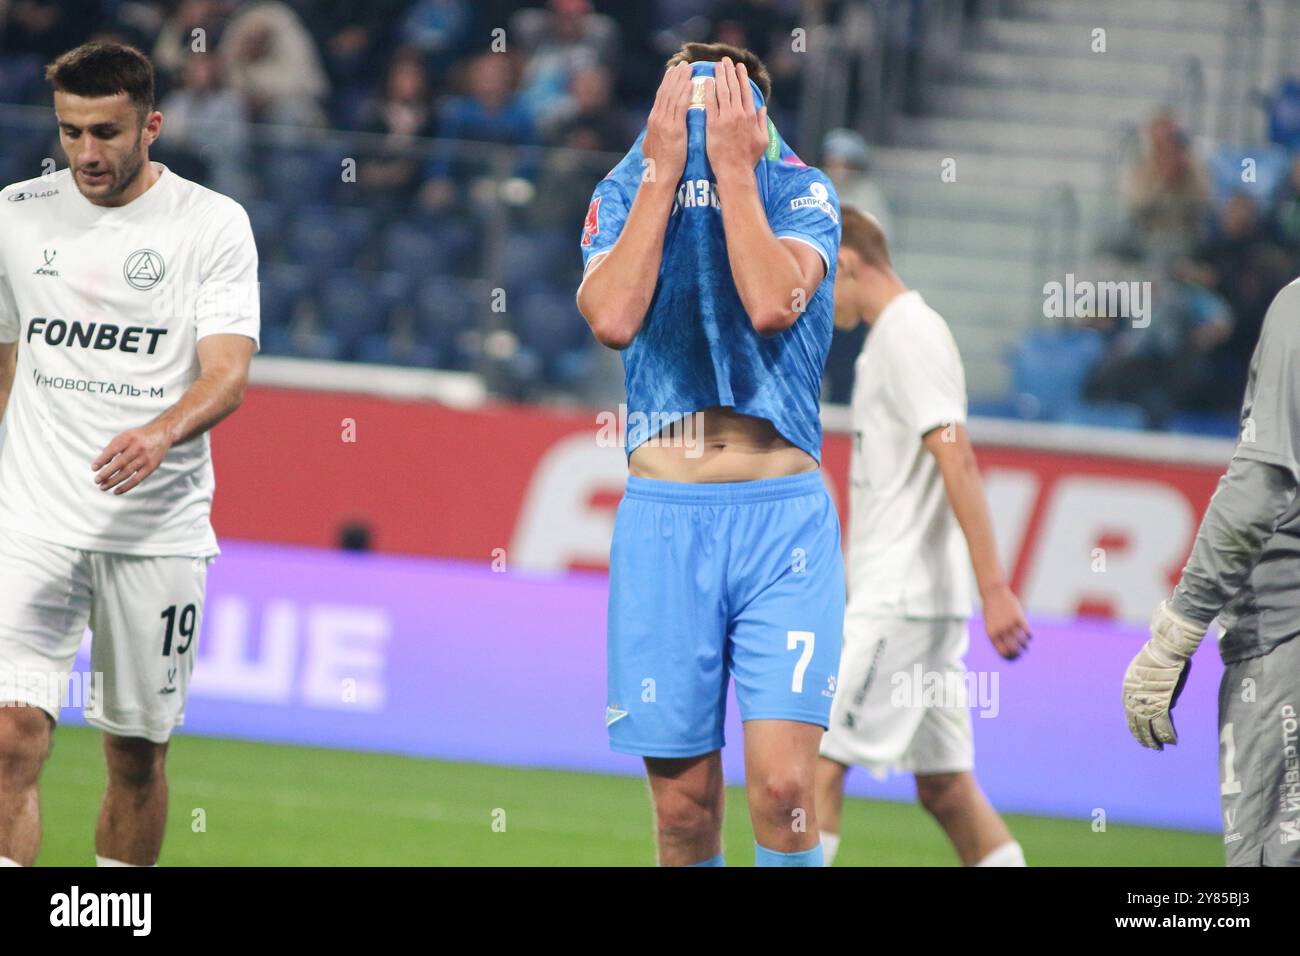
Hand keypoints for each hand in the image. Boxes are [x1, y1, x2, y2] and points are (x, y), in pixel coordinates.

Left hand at [92, 422, 172, 494]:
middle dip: (107, 473)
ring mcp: (145, 458)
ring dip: (114, 481)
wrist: (161, 434)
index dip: (102, 460)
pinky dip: (126, 486)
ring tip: (103, 487)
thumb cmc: (138, 437)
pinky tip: (116, 491)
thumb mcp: (125, 436)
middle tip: (96, 480)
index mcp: (128, 438)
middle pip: (120, 463)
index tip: (93, 468)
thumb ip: (112, 447)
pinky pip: (137, 479)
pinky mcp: (151, 466)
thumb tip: (100, 463)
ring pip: (127, 472)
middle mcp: (137, 447)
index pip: (113, 450)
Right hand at [641, 61, 691, 187]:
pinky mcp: (674, 129)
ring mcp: (665, 123)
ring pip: (672, 96)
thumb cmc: (659, 165)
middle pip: (666, 92)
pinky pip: (680, 107)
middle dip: (674, 76)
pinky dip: (684, 93)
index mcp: (653, 121)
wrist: (659, 176)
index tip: (673, 71)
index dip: (667, 82)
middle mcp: (657, 118)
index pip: (660, 96)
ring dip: (681, 80)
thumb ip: (656, 133)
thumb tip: (655, 129)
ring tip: (688, 68)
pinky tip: (690, 84)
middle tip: (682, 64)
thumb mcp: (653, 145)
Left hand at [704, 57, 768, 178]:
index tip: (738, 67)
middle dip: (729, 71)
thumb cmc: (748, 159)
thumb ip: (762, 122)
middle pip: (733, 87)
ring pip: (722, 92)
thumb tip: (763, 109)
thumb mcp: (762, 140)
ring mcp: (725, 118)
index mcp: (751, 116)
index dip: (741, 77)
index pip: (746, 91)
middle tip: (724, 60)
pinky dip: (709, 91)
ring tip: (715, 65)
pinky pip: (710, 103)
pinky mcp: (713, 125)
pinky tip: (706, 82)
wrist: (735, 171)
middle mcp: (739, 114)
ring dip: (719, 76)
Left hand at [981, 583, 1030, 659]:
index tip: (1014, 657)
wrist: (993, 593)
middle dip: (1019, 654)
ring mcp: (1010, 625)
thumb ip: (997, 636)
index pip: (1003, 653)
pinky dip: (1029, 636)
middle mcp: (1001, 631)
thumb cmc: (991, 610)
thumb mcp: (991, 625)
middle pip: (1013, 650)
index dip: (1010, 658)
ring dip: (1025, 646)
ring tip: (1025, 645)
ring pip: (1022, 642)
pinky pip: (1027, 633)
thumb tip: (1007, 649)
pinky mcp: (1018, 618)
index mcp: (992, 635)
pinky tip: (1029, 635)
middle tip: (1022, 653)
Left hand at [1122, 600, 1205, 749]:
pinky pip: (1164, 725)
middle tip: (1148, 746)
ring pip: (1148, 727)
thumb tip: (1164, 705)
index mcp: (1127, 691)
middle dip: (1142, 736)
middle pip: (1135, 723)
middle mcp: (1133, 699)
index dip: (1134, 726)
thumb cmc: (1158, 657)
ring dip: (1154, 740)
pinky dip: (1168, 734)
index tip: (1139, 734)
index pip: (1129, 714)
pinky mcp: (1161, 703)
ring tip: (1158, 749)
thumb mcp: (1147, 674)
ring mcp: (1146, 702)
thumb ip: (1151, 690)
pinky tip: (1172, 742)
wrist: (1164, 650)